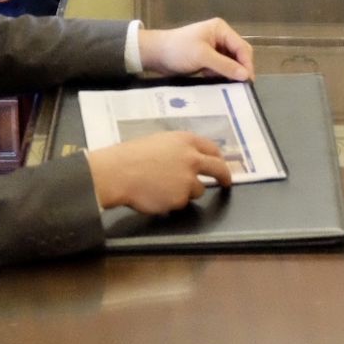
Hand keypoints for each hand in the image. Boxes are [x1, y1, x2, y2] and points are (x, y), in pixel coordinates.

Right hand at [87, 131, 231, 212]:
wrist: (118, 172)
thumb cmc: (131, 156)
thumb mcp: (160, 142)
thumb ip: (180, 149)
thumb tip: (191, 159)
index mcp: (187, 140)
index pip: (213, 149)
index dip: (218, 158)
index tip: (221, 165)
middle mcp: (192, 159)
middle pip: (218, 169)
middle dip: (225, 177)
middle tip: (226, 183)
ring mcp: (188, 179)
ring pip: (198, 190)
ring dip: (187, 191)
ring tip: (163, 188)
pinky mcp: (181, 198)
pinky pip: (181, 202)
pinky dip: (172, 201)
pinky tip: (156, 195)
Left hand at [137, 16, 254, 79]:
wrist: (155, 55)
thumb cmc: (178, 50)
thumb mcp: (202, 56)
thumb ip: (225, 65)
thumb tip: (245, 76)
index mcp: (221, 30)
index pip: (241, 47)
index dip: (247, 64)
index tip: (248, 81)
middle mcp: (220, 37)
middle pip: (238, 55)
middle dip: (240, 69)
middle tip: (241, 87)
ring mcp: (214, 48)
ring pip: (230, 63)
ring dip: (230, 74)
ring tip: (231, 88)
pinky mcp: (207, 59)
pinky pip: (220, 68)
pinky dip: (221, 76)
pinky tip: (220, 85)